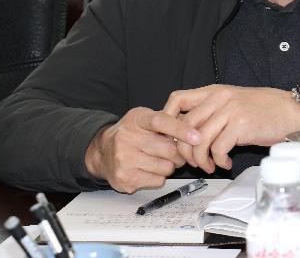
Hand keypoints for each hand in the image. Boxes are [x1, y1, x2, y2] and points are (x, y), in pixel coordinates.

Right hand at [84, 106, 201, 192]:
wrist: (102, 151)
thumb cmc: (130, 133)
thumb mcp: (145, 118)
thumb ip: (167, 120)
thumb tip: (195, 128)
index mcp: (137, 119)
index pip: (161, 122)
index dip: (181, 129)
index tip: (197, 136)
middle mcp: (128, 138)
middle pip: (169, 149)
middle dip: (178, 152)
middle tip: (173, 151)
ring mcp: (125, 160)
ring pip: (166, 167)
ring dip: (169, 165)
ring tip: (158, 159)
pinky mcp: (126, 178)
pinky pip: (158, 181)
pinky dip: (159, 177)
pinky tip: (148, 169)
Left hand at [164, 85, 299, 172]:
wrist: (290, 111)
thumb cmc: (263, 110)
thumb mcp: (233, 103)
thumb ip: (211, 112)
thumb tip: (188, 133)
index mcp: (214, 91)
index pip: (177, 98)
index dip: (167, 119)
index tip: (171, 136)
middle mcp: (219, 98)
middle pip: (185, 126)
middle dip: (185, 149)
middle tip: (193, 161)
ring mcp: (230, 111)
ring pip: (200, 140)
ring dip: (201, 159)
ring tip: (210, 166)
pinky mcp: (240, 126)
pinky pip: (218, 149)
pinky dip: (219, 160)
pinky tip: (225, 162)